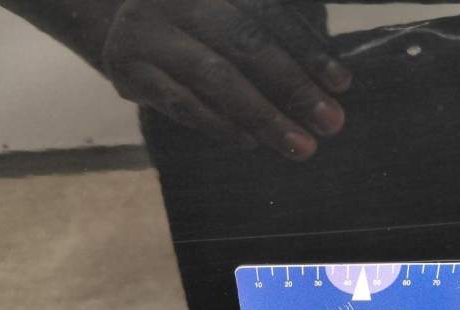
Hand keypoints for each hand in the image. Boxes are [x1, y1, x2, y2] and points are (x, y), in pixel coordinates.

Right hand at [102, 0, 351, 159]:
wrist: (118, 26)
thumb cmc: (194, 28)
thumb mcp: (226, 16)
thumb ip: (270, 38)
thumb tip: (328, 86)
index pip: (269, 14)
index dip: (308, 50)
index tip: (341, 84)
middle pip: (245, 42)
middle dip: (294, 87)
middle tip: (330, 123)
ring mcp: (148, 32)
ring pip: (215, 76)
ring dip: (262, 116)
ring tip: (299, 145)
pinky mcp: (128, 70)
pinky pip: (181, 103)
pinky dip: (219, 124)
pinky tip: (251, 142)